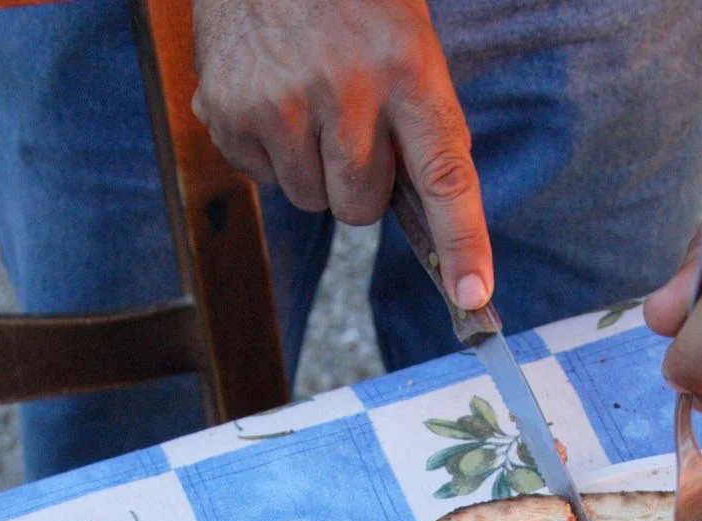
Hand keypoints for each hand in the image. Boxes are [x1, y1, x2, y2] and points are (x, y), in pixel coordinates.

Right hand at [192, 0, 492, 308]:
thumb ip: (421, 124)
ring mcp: (279, 102)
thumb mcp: (408, 42)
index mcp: (407, 68)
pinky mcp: (228, 110)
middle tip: (354, 126)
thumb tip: (428, 218)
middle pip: (361, 208)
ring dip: (313, 167)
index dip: (462, 241)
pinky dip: (270, 149)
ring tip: (309, 100)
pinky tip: (272, 94)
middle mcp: (345, 89)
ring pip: (310, 199)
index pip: (444, 174)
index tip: (473, 296)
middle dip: (361, 184)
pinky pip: (262, 177)